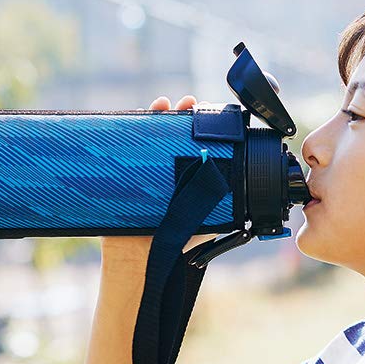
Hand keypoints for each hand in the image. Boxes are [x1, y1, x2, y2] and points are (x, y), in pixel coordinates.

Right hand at [99, 93, 220, 256]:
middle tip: (190, 104)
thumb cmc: (170, 243)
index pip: (194, 147)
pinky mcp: (122, 175)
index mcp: (184, 178)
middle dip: (181, 117)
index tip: (208, 117)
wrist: (138, 259)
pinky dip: (130, 128)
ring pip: (150, 136)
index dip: (201, 131)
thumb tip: (242, 204)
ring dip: (158, 115)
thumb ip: (217, 213)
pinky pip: (124, 148)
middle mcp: (165, 170)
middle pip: (173, 136)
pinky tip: (141, 114)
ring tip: (165, 104)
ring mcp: (143, 171)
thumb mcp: (200, 226)